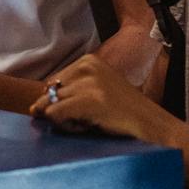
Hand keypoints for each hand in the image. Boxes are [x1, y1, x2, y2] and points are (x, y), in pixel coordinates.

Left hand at [29, 54, 180, 146]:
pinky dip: (66, 127)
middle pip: (49, 94)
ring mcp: (89, 82)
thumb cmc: (124, 116)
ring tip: (91, 123)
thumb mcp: (97, 93)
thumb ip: (69, 94)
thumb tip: (34, 107)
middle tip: (89, 120)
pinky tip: (88, 128)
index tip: (88, 111)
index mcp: (88, 60)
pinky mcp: (89, 100)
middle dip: (61, 113)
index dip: (64, 104)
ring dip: (65, 122)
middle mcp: (87, 66)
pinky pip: (54, 115)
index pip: (51, 85)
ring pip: (50, 106)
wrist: (155, 128)